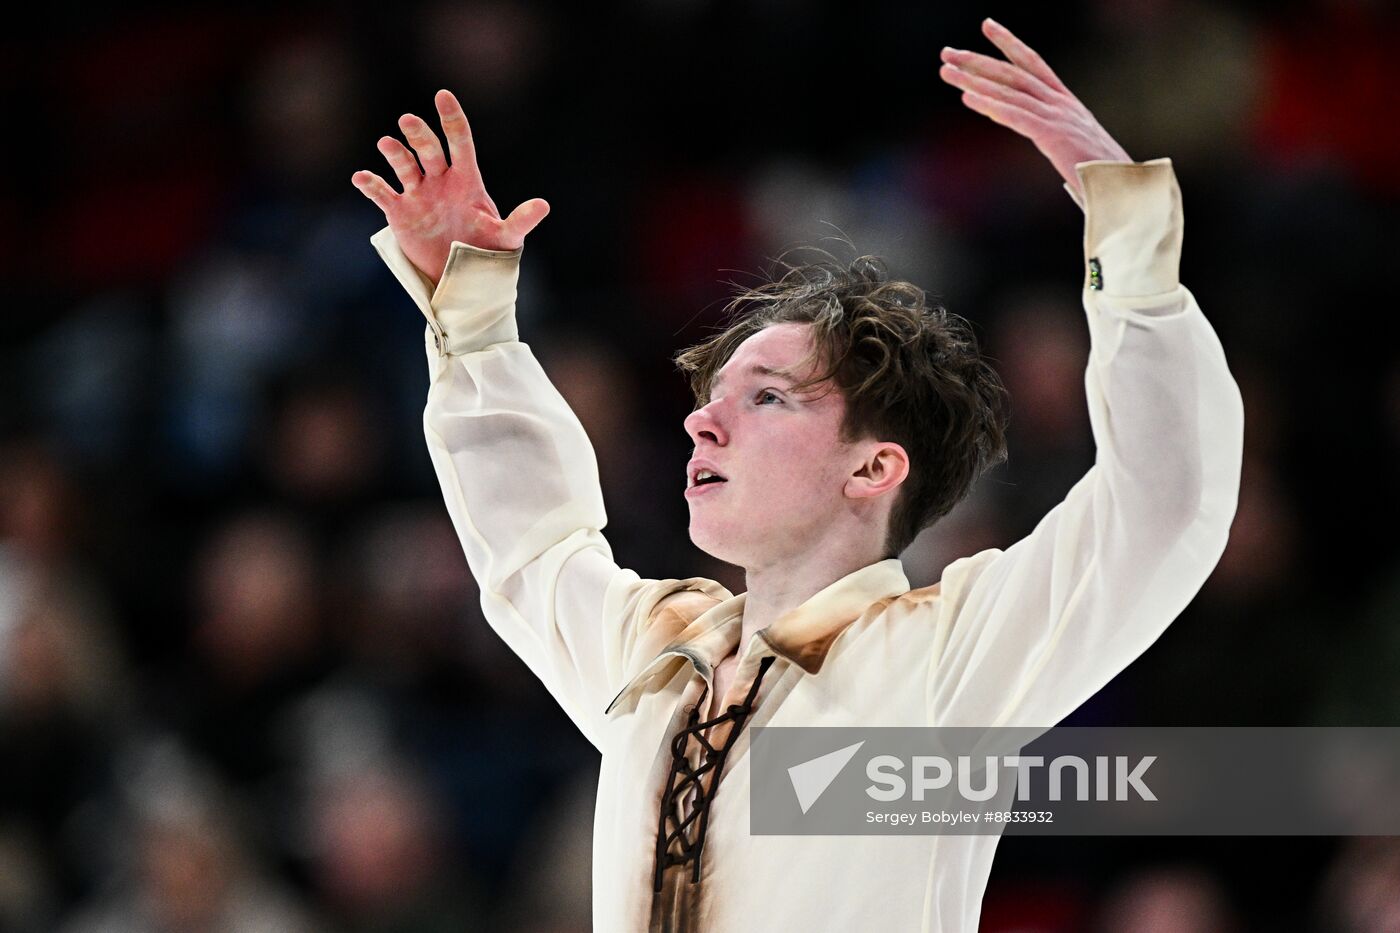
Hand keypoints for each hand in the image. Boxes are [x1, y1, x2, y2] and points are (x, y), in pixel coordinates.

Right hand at [352, 89, 548, 286]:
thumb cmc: (487, 251)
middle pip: (429, 149)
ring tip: (387, 144)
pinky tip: (361, 178)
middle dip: (419, 135)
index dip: (452, 118)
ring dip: (395, 154)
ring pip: (404, 166)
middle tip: (409, 121)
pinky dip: (370, 185)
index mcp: (466, 179)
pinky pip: (382, 193)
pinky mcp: (399, 212)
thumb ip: (521, 221)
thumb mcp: (506, 237)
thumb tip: (544, 205)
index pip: (460, 141)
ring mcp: (418, 193)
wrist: (461, 276)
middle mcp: (440, 180)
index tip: (443, 95)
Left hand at [938, 18, 1130, 198]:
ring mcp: (1059, 117)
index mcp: (1067, 104)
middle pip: (1014, 73)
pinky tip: (966, 98)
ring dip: (974, 80)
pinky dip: (990, 105)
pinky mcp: (1054, 135)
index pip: (1034, 65)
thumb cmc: (1102, 176)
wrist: (1127, 191)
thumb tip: (1044, 139)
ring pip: (1010, 91)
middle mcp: (1062, 104)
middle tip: (947, 52)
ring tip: (946, 71)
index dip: (1009, 44)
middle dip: (978, 60)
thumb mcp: (1075, 149)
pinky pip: (1015, 116)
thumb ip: (1056, 138)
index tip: (987, 26)